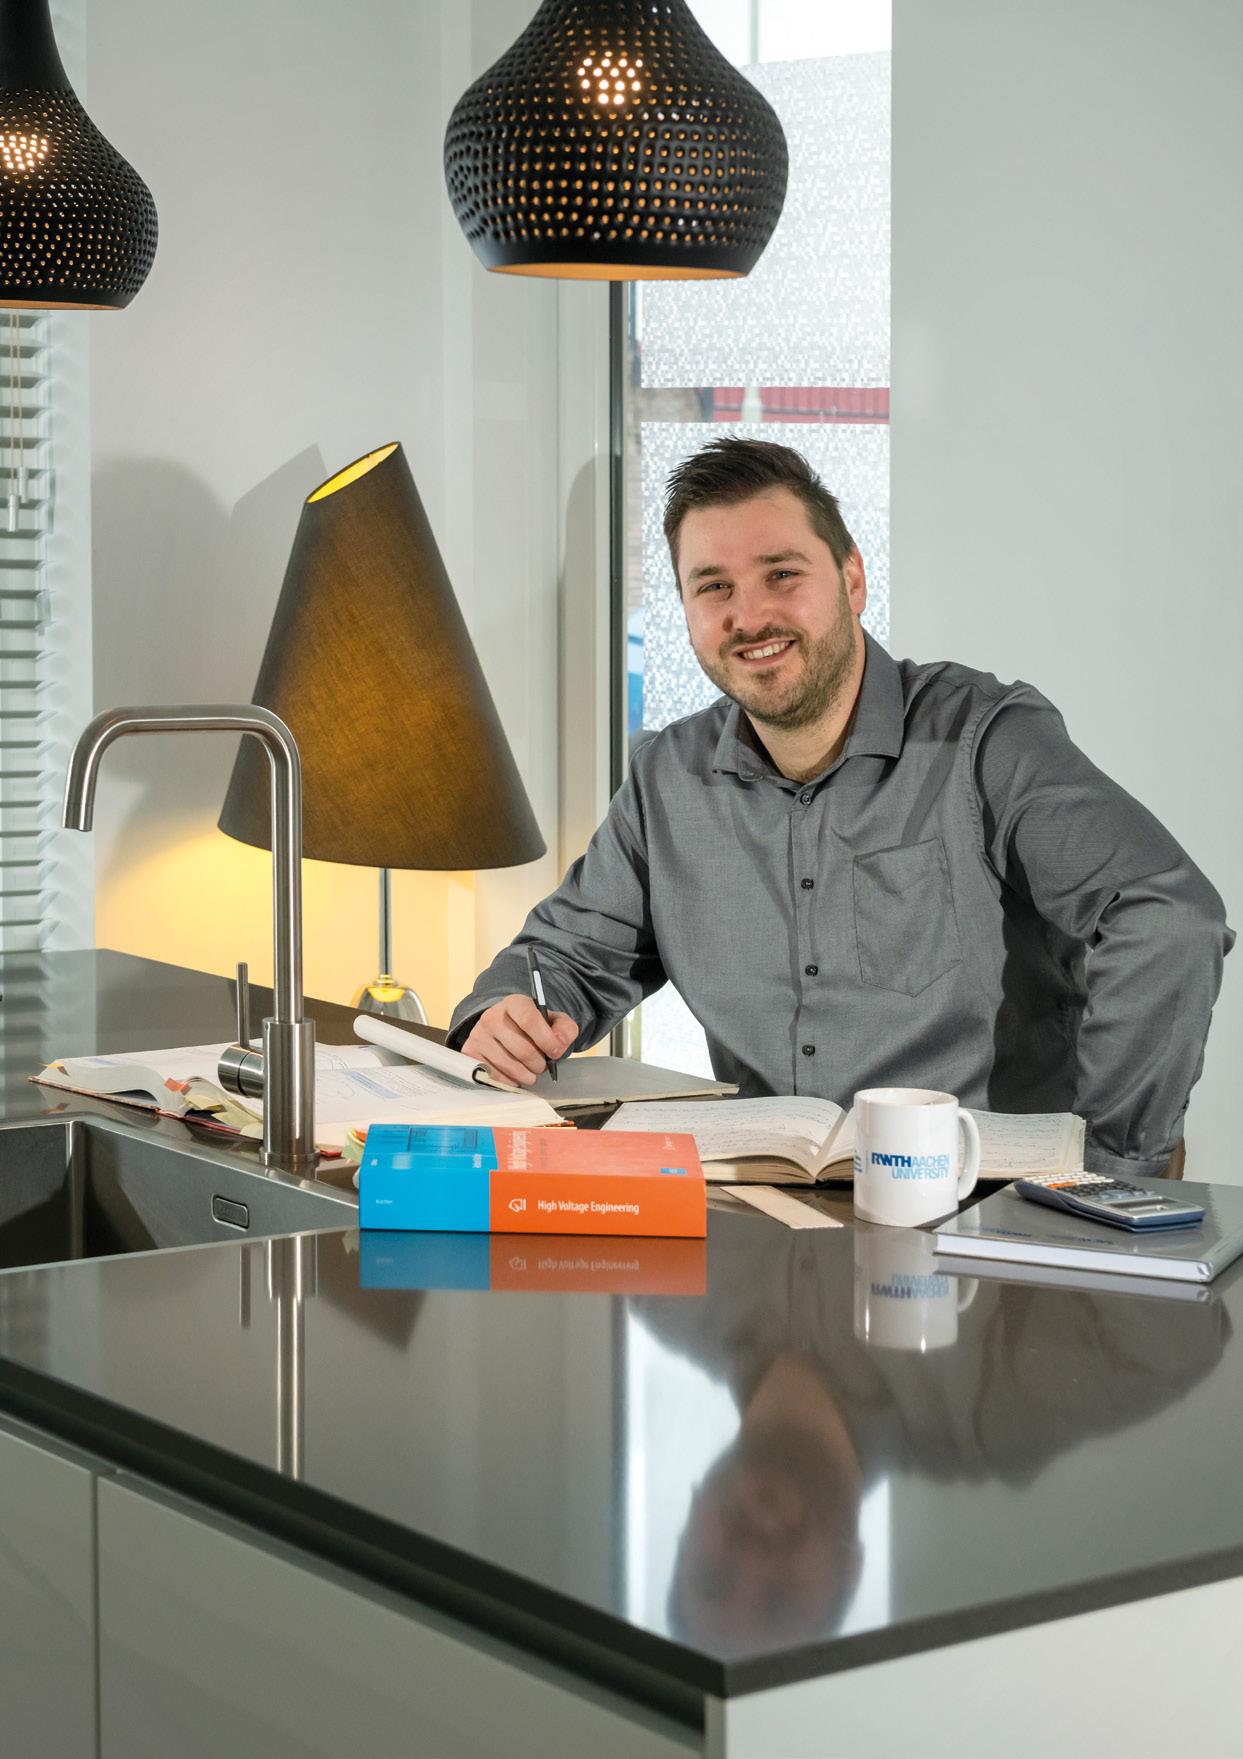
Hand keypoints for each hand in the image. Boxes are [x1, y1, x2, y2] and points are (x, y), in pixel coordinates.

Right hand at [462, 995, 578, 1088]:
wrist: (504, 1029)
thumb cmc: (532, 1027)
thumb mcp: (553, 1022)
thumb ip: (565, 1030)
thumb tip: (559, 1045)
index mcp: (514, 1003)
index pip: (529, 1020)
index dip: (547, 1040)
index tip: (556, 1052)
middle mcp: (492, 1017)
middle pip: (523, 1050)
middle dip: (540, 1064)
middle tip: (543, 1065)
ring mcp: (478, 1035)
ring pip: (510, 1067)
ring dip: (528, 1075)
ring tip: (531, 1070)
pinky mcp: (470, 1054)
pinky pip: (496, 1077)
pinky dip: (512, 1081)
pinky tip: (515, 1073)